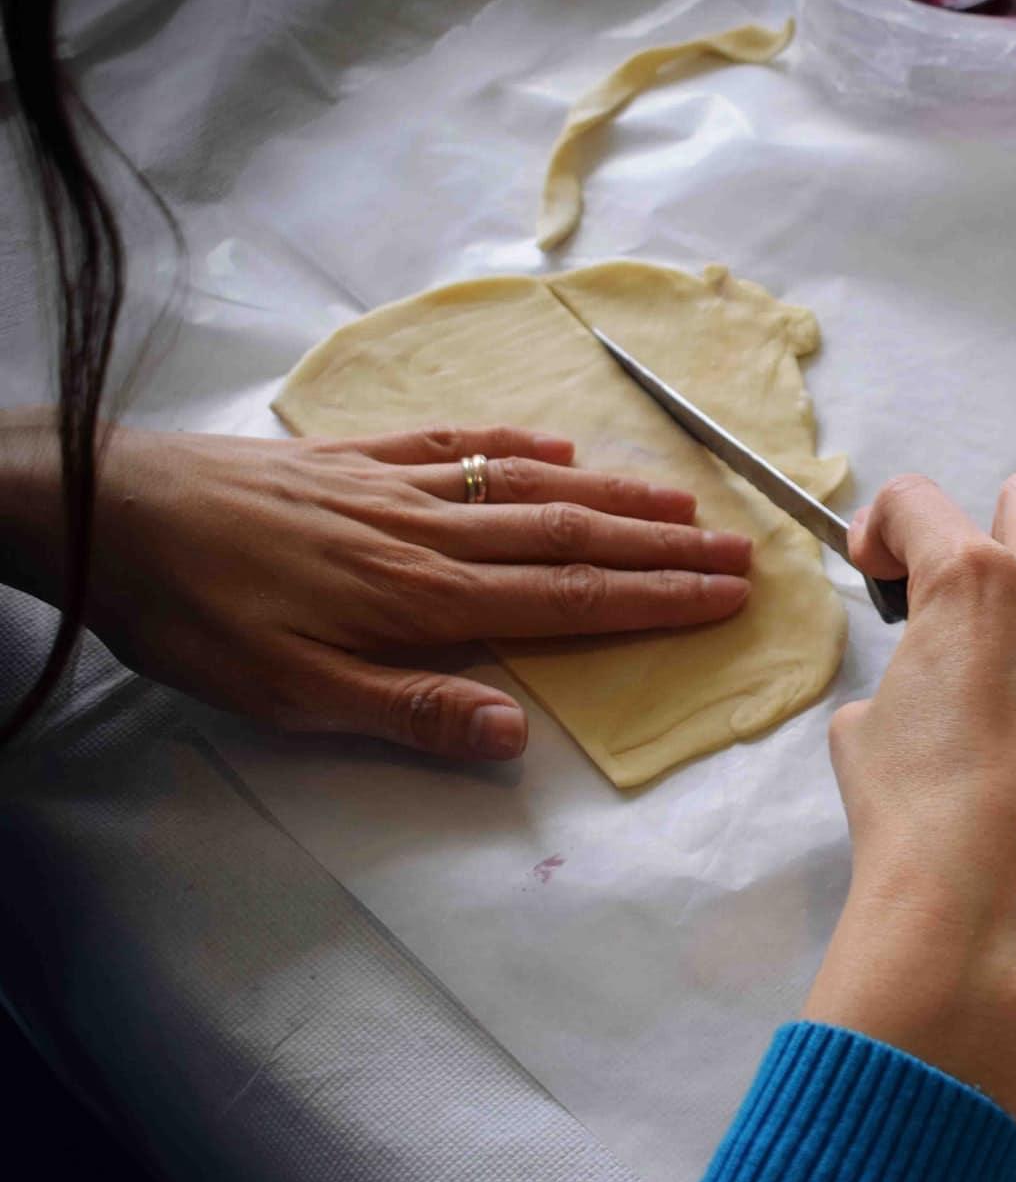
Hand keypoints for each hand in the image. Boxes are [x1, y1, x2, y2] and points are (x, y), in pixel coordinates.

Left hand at [0, 415, 752, 759]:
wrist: (108, 510)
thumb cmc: (194, 616)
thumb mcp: (287, 694)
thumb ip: (406, 709)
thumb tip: (516, 737)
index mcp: (424, 597)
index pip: (567, 599)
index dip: (654, 599)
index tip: (726, 596)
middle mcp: (430, 532)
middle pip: (570, 536)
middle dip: (662, 547)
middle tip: (740, 548)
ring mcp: (396, 485)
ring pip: (528, 486)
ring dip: (614, 495)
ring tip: (682, 501)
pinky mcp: (355, 457)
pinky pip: (457, 444)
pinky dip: (518, 446)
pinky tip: (556, 449)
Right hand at [802, 472, 1015, 1121]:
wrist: (985, 922)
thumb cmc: (908, 823)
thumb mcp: (864, 727)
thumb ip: (907, 664)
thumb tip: (932, 671)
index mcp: (969, 582)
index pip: (919, 501)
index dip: (888, 528)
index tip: (886, 571)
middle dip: (997, 533)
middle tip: (981, 606)